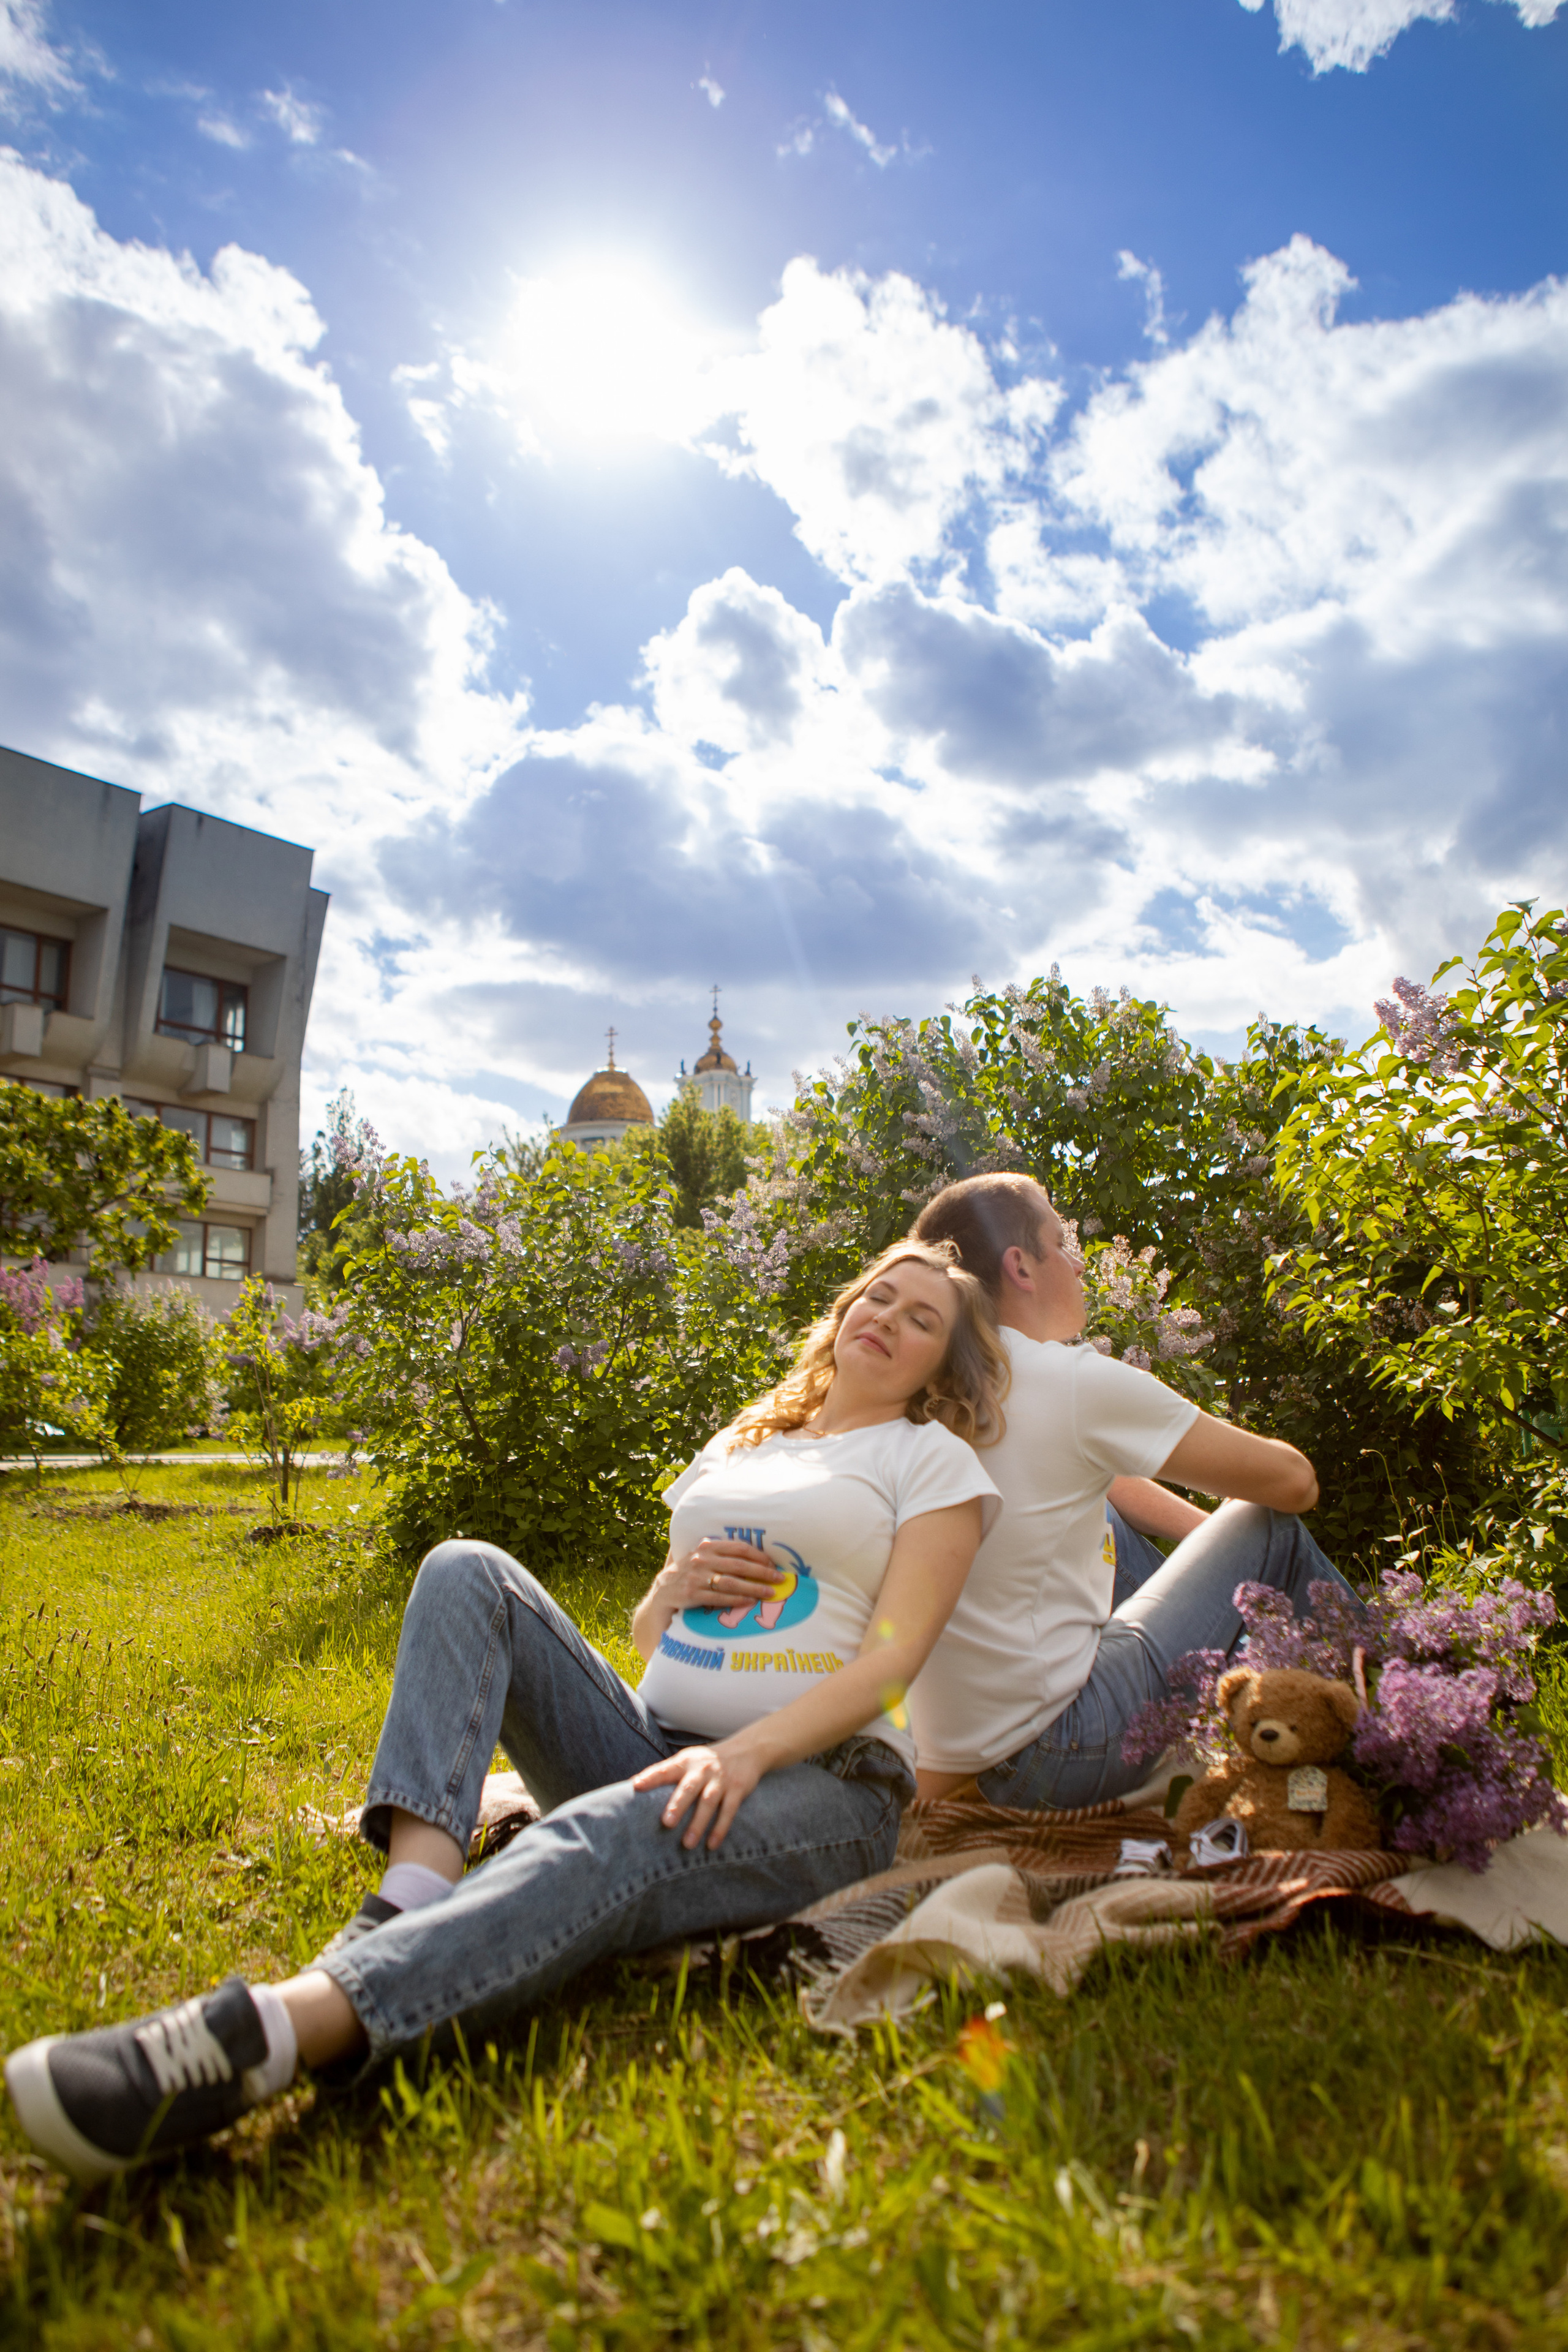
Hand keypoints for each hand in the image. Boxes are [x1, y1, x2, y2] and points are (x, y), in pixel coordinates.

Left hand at [632, 1737, 765, 1850]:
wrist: (747, 1749)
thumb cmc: (706, 1761)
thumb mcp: (687, 1760)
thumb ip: (665, 1771)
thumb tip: (634, 1783)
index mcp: (686, 1761)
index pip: (666, 1769)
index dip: (651, 1777)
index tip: (636, 1786)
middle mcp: (703, 1769)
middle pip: (689, 1787)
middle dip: (678, 1805)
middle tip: (666, 1823)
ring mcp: (721, 1779)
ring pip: (708, 1802)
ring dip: (698, 1823)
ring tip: (687, 1844)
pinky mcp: (738, 1789)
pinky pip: (729, 1811)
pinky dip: (720, 1829)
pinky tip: (711, 1844)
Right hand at [661, 1537, 782, 1617]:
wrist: (662, 1594)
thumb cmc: (687, 1575)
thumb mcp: (701, 1558)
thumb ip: (719, 1552)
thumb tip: (750, 1550)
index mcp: (707, 1547)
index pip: (739, 1548)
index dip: (759, 1556)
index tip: (773, 1564)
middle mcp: (701, 1559)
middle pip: (739, 1565)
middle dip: (762, 1572)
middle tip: (779, 1579)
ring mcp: (695, 1577)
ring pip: (732, 1582)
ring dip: (754, 1588)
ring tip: (770, 1593)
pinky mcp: (691, 1594)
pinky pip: (719, 1598)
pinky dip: (736, 1600)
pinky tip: (749, 1602)